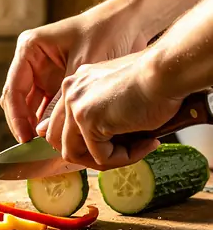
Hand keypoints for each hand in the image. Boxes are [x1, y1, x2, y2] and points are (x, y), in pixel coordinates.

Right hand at [0, 4, 147, 142]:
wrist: (131, 20)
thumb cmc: (107, 34)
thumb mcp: (81, 69)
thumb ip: (60, 101)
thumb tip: (41, 132)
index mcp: (30, 48)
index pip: (13, 90)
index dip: (17, 118)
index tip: (25, 140)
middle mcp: (32, 60)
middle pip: (18, 99)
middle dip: (24, 124)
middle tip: (35, 148)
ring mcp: (43, 70)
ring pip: (30, 105)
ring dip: (37, 124)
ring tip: (48, 146)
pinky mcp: (56, 79)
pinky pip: (46, 105)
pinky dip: (51, 120)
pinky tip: (59, 136)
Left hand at [38, 52, 182, 169]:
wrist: (168, 70)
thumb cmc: (155, 79)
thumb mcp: (120, 93)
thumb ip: (104, 111)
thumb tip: (100, 143)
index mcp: (75, 84)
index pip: (62, 124)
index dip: (83, 142)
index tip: (114, 146)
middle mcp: (70, 92)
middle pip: (61, 141)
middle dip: (88, 155)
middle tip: (122, 153)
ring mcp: (76, 107)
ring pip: (76, 154)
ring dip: (109, 159)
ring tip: (139, 148)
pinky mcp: (89, 122)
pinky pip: (102, 157)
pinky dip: (126, 158)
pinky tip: (147, 144)